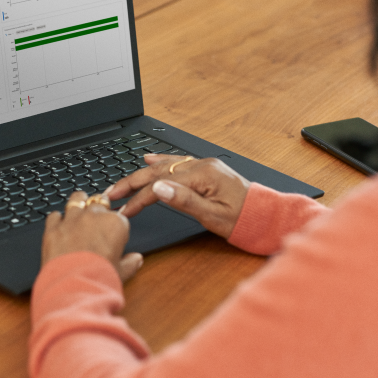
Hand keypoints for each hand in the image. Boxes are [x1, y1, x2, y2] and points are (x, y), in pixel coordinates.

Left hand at [41, 191, 143, 281]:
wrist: (75, 286)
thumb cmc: (100, 278)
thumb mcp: (121, 273)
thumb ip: (130, 262)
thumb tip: (136, 260)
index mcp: (115, 224)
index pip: (118, 216)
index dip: (114, 224)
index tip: (111, 232)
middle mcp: (94, 216)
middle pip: (98, 202)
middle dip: (97, 209)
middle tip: (95, 221)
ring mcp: (72, 219)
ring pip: (76, 199)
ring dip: (78, 203)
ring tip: (78, 210)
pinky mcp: (53, 227)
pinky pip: (54, 215)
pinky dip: (57, 220)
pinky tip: (59, 227)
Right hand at [106, 154, 249, 238]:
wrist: (265, 216)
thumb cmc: (243, 219)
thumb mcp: (213, 216)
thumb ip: (184, 201)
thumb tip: (159, 188)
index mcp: (203, 176)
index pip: (161, 185)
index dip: (139, 199)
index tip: (124, 210)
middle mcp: (202, 165)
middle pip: (157, 172)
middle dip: (131, 183)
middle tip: (111, 193)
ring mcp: (203, 165)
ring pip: (164, 166)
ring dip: (140, 174)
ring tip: (122, 182)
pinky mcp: (204, 169)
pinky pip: (177, 162)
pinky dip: (160, 161)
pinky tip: (148, 159)